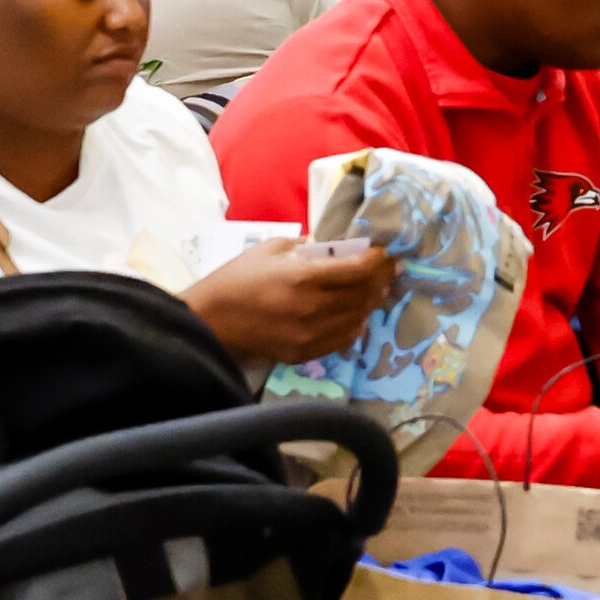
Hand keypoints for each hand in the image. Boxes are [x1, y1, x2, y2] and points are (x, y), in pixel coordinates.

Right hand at [186, 235, 397, 367]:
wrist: (210, 321)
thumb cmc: (236, 279)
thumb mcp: (270, 248)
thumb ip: (306, 246)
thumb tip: (334, 247)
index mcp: (304, 277)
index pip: (358, 270)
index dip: (378, 261)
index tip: (386, 253)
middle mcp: (313, 308)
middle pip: (364, 295)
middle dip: (381, 279)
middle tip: (389, 269)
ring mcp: (311, 335)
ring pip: (359, 318)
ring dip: (371, 302)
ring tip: (376, 289)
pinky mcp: (305, 353)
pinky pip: (344, 339)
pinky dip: (356, 323)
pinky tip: (357, 312)